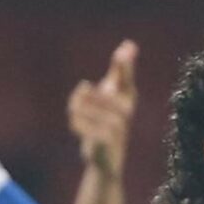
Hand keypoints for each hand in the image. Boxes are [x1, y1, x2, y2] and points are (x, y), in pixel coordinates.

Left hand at [67, 41, 137, 177]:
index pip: (126, 79)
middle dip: (82, 95)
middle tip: (77, 98)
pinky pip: (82, 126)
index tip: (126, 48)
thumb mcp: (114, 94)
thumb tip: (130, 44)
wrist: (107, 159)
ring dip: (76, 108)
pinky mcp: (106, 142)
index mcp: (128, 98)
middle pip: (97, 94)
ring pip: (85, 109)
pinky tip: (73, 123)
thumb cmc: (110, 121)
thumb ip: (120, 70)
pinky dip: (75, 123)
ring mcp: (117, 128)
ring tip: (74, 111)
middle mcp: (125, 112)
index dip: (124, 66)